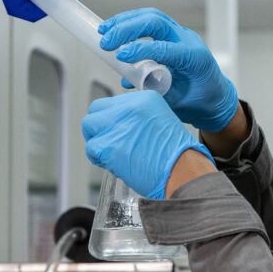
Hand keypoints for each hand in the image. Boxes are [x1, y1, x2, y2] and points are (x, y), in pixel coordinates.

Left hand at [82, 91, 214, 199]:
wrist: (183, 172)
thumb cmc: (177, 156)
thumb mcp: (163, 123)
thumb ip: (140, 120)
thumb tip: (122, 127)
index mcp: (144, 99)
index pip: (113, 103)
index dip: (112, 120)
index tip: (118, 132)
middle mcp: (129, 107)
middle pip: (96, 110)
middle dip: (99, 127)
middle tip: (109, 142)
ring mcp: (117, 125)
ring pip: (89, 127)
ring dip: (97, 142)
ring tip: (112, 154)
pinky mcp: (107, 145)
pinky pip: (91, 148)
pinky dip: (98, 158)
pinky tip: (113, 164)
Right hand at [98, 8, 238, 132]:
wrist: (216, 98)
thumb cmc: (200, 102)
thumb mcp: (178, 102)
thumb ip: (155, 91)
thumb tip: (127, 81)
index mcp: (194, 58)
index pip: (164, 47)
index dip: (140, 50)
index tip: (120, 56)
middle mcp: (188, 41)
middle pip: (156, 22)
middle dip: (128, 28)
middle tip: (106, 41)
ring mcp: (181, 35)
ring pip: (152, 17)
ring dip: (126, 21)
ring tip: (105, 30)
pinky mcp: (173, 35)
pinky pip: (151, 22)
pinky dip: (131, 23)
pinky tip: (115, 31)